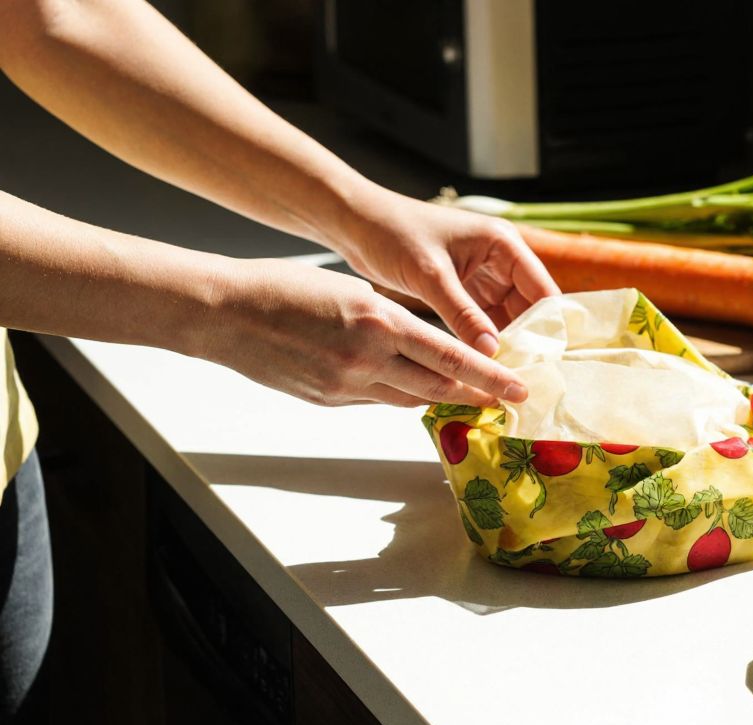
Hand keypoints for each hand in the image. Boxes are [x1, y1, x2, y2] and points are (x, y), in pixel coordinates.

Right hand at [204, 258, 526, 406]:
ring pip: (408, 399)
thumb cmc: (286, 287)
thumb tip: (422, 343)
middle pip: (438, 387)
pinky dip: (399, 395)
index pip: (450, 357)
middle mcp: (367, 359)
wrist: (225, 313)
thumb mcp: (352, 289)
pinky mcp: (327, 401)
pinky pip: (376, 401)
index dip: (489, 376)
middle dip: (477, 395)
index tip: (518, 387)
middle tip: (508, 400)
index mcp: (379, 322)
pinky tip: (412, 390)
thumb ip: (390, 319)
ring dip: (441, 399)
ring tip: (473, 398)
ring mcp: (345, 385)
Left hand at [332, 189, 558, 355]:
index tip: (545, 361)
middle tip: (524, 377)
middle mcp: (500, 259)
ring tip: (505, 377)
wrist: (356, 223)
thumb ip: (463, 315)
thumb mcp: (431, 276)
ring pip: (507, 317)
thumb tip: (492, 354)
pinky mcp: (463, 290)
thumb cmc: (393, 234)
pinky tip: (482, 365)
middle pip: (528, 307)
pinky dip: (484, 341)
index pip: (542, 289)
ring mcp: (482, 276)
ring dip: (505, 343)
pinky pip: (483, 320)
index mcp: (503, 244)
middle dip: (527, 339)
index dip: (548, 325)